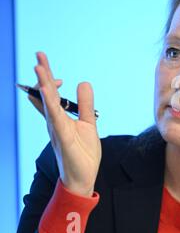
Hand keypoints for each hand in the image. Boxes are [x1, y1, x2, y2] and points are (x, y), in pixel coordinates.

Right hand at [32, 51, 100, 196]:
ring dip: (43, 84)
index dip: (48, 79)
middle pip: (47, 94)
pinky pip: (55, 118)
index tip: (49, 69)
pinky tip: (46, 90)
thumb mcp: (88, 123)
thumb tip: (83, 83)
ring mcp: (57, 129)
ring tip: (38, 66)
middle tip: (39, 55)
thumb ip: (85, 104)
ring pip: (48, 103)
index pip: (52, 94)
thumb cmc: (83, 153)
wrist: (83, 177)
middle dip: (43, 74)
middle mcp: (55, 122)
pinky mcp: (63, 137)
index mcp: (61, 118)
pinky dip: (50, 104)